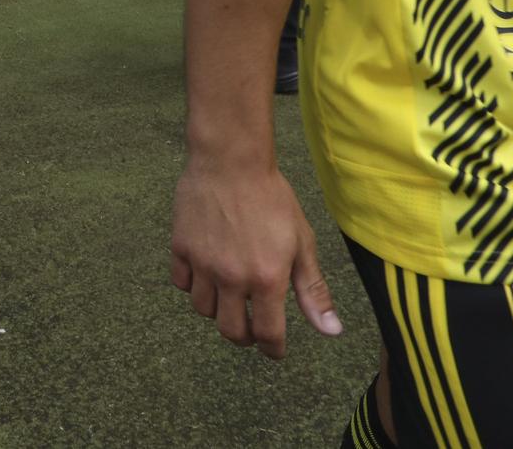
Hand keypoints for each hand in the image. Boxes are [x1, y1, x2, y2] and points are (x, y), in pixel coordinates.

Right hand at [169, 155, 341, 358]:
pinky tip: (207, 273)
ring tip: (229, 297)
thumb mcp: (301, 242)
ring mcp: (202, 263)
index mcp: (266, 279)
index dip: (272, 349)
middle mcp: (231, 277)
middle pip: (231, 331)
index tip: (274, 350)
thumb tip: (331, 331)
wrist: (231, 161)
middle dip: (244, 336)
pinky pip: (182, 283)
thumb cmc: (272, 199)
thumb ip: (312, 290)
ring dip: (218, 310)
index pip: (267, 334)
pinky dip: (194, 286)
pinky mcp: (181, 247)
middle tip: (251, 328)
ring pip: (203, 309)